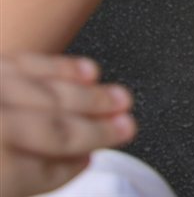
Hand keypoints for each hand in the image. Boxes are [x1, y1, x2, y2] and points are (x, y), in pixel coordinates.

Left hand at [0, 54, 135, 196]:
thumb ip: (22, 174)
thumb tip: (68, 161)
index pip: (36, 171)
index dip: (65, 170)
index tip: (86, 162)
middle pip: (53, 129)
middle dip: (96, 130)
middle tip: (128, 127)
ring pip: (50, 94)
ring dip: (92, 97)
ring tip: (122, 99)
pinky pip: (29, 62)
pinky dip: (63, 67)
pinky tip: (89, 71)